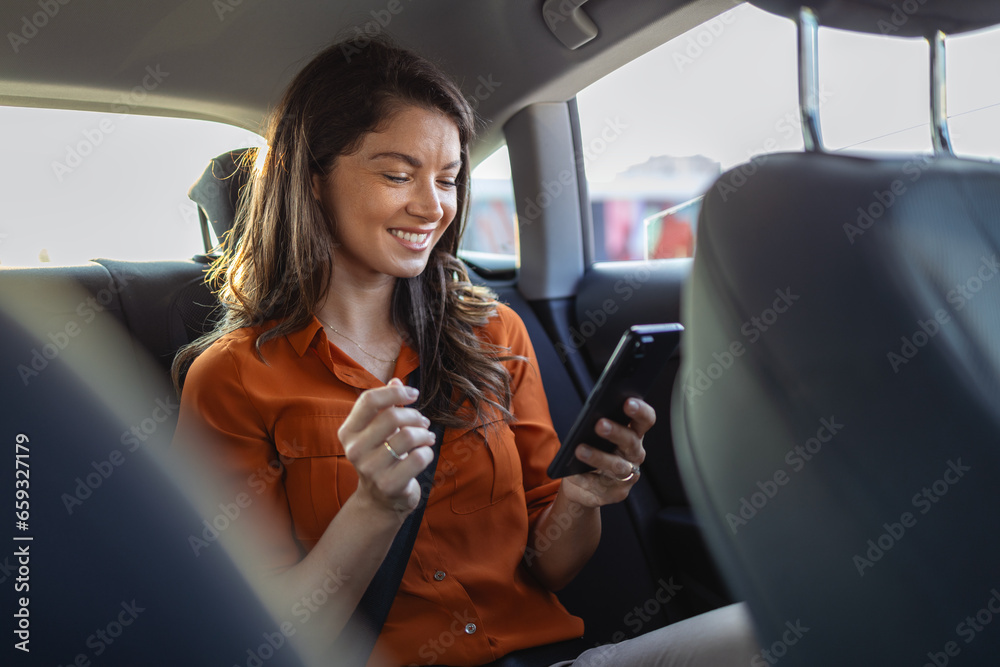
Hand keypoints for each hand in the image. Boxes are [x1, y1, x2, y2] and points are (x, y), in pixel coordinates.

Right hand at [337, 378, 435, 519]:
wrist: (379, 501)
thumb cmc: (382, 457)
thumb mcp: (378, 431)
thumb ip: (386, 406)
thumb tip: (396, 380)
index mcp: (348, 432)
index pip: (369, 400)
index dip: (395, 393)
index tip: (413, 394)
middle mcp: (354, 450)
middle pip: (392, 417)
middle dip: (415, 416)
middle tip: (423, 422)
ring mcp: (370, 469)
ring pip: (407, 437)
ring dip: (424, 434)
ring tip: (427, 437)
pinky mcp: (389, 485)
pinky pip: (418, 458)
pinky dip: (427, 452)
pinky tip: (425, 453)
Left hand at [559, 398, 654, 507]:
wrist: (581, 484)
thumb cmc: (591, 449)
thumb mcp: (593, 434)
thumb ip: (597, 423)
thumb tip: (589, 414)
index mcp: (634, 434)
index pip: (645, 420)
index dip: (640, 411)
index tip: (628, 402)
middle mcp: (635, 454)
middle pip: (631, 441)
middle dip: (616, 432)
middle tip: (600, 424)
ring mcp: (629, 476)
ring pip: (618, 466)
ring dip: (598, 457)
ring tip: (580, 449)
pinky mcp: (617, 494)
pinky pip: (601, 486)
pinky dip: (585, 479)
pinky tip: (573, 473)